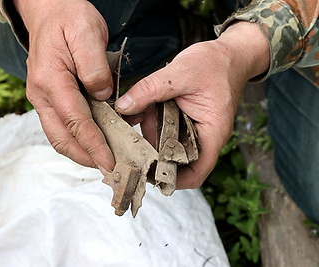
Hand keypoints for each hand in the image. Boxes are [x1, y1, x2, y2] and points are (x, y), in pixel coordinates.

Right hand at [13, 0, 114, 171]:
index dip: (93, 145)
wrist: (49, 10)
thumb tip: (104, 98)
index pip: (75, 122)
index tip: (109, 163)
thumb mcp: (88, 33)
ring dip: (80, 152)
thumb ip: (95, 68)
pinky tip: (94, 142)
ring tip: (103, 161)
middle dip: (85, 157)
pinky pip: (60, 125)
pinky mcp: (48, 98)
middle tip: (109, 169)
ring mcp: (42, 97)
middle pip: (62, 137)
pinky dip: (76, 139)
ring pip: (59, 135)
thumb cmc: (69, 17)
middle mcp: (41, 94)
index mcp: (51, 80)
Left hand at [115, 22, 269, 187]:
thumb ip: (150, 89)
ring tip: (123, 133)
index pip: (196, 172)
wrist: (227, 54)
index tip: (147, 176)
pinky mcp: (180, 119)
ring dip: (145, 139)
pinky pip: (162, 129)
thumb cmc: (215, 63)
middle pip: (176, 162)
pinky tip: (131, 115)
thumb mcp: (181, 72)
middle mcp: (201, 136)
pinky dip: (147, 124)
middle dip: (151, 160)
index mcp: (212, 133)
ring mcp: (190, 129)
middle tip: (125, 155)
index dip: (173, 181)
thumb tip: (122, 106)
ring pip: (165, 145)